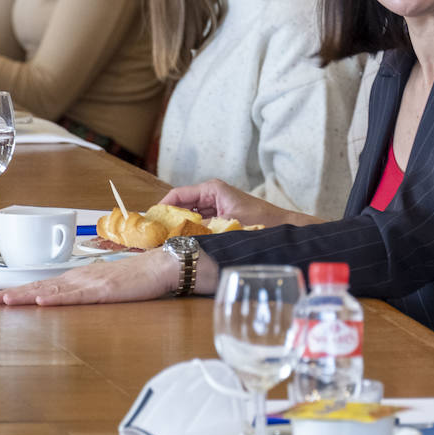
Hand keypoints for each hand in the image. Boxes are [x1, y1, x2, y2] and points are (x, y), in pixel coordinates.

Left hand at [0, 247, 187, 305]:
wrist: (163, 266)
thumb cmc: (140, 276)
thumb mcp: (110, 285)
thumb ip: (91, 290)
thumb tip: (76, 297)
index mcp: (82, 278)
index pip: (45, 285)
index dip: (21, 290)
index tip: (0, 296)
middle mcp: (81, 278)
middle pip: (41, 286)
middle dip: (14, 293)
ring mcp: (91, 283)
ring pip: (52, 290)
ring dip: (26, 295)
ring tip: (4, 301)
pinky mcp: (103, 291)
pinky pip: (75, 296)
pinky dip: (57, 298)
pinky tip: (41, 300)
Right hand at [160, 178, 321, 227]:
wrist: (284, 228)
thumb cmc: (262, 221)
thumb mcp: (228, 225)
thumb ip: (203, 230)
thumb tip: (178, 239)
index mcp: (212, 189)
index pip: (177, 195)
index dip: (161, 208)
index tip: (149, 224)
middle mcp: (211, 195)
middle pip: (180, 206)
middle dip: (165, 221)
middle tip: (150, 238)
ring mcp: (215, 207)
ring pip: (187, 216)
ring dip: (175, 228)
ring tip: (160, 243)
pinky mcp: (219, 218)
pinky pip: (197, 224)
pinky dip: (188, 232)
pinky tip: (179, 245)